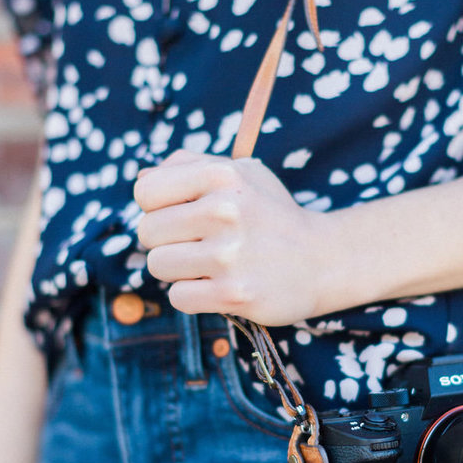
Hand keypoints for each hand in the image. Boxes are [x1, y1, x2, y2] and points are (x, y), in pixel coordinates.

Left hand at [134, 149, 328, 323]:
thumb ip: (189, 165)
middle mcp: (224, 211)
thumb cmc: (271, 215)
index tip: (181, 215)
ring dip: (177, 270)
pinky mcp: (233, 293)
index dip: (156, 207)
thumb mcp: (240, 174)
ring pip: (158, 265)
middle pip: (147, 231)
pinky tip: (216, 286)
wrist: (322, 260)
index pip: (145, 192)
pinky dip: (192, 295)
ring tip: (208, 264)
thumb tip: (140, 181)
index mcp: (222, 175)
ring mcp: (229, 254)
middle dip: (165, 241)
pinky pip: (178, 296)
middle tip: (197, 244)